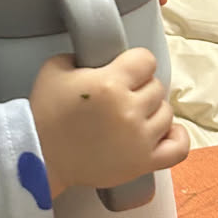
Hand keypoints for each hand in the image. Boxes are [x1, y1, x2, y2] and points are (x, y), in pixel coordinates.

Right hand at [29, 48, 188, 200]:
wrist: (39, 158)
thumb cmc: (44, 116)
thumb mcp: (55, 69)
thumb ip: (81, 55)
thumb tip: (100, 55)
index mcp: (109, 84)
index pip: (145, 59)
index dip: (134, 63)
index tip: (125, 69)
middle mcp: (129, 110)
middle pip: (156, 87)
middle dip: (139, 88)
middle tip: (120, 96)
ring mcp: (139, 139)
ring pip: (166, 113)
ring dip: (151, 111)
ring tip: (131, 116)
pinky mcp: (142, 163)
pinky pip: (178, 147)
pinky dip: (175, 137)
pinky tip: (162, 132)